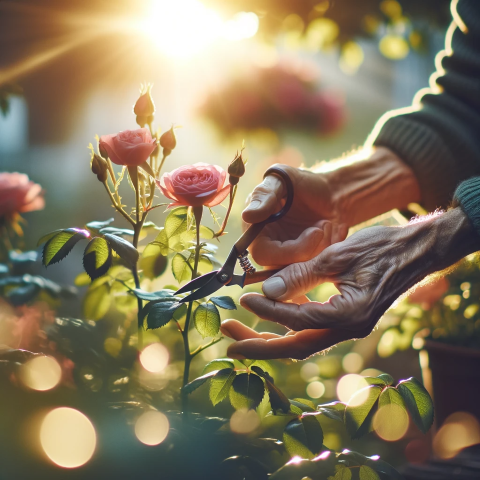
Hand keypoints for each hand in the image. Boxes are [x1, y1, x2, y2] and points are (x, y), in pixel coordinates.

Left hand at [222, 208, 476, 359]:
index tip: (243, 299)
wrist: (415, 251)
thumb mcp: (337, 256)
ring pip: (301, 341)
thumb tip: (266, 290)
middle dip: (259, 344)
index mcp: (350, 315)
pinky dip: (288, 326)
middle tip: (228, 338)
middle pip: (295, 346)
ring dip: (269, 337)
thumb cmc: (381, 248)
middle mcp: (349, 329)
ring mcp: (349, 327)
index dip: (267, 311)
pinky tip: (270, 315)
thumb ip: (301, 274)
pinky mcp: (346, 320)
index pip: (297, 320)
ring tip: (239, 329)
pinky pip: (312, 330)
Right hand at [243, 147, 419, 266]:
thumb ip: (264, 195)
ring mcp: (289, 257)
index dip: (288, 251)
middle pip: (283, 268)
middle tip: (323, 227)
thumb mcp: (282, 179)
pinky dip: (328, 251)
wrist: (331, 193)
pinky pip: (316, 268)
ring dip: (321, 247)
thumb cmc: (303, 183)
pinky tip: (331, 231)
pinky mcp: (306, 262)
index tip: (314, 233)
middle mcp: (270, 247)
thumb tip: (248, 215)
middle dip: (309, 250)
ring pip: (302, 269)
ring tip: (326, 224)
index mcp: (257, 231)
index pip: (263, 254)